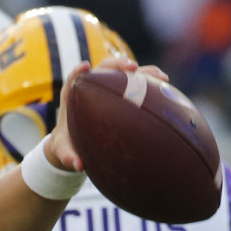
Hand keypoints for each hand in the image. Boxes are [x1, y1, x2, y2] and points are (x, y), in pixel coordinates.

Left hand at [46, 57, 170, 171]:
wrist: (75, 142)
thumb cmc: (67, 145)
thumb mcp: (64, 152)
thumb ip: (67, 157)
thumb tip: (78, 165)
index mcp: (72, 96)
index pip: (74, 77)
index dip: (79, 71)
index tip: (85, 66)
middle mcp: (91, 87)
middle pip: (104, 68)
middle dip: (118, 65)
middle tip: (132, 68)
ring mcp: (107, 87)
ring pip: (123, 73)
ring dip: (141, 71)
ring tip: (160, 77)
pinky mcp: (121, 92)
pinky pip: (135, 82)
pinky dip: (149, 81)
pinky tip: (166, 86)